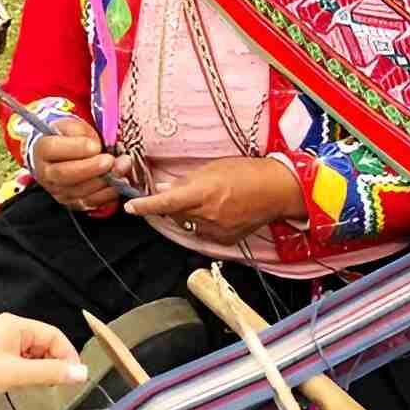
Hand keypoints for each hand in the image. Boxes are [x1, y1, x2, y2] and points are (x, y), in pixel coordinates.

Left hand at [0, 314, 86, 409]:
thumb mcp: (13, 374)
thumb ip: (49, 373)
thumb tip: (82, 373)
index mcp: (15, 325)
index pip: (54, 335)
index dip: (68, 356)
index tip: (75, 380)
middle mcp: (9, 331)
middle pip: (45, 345)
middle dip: (54, 364)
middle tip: (57, 388)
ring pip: (32, 356)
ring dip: (40, 372)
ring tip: (40, 390)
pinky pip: (18, 365)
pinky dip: (26, 376)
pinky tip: (23, 389)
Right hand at [32, 117, 132, 212]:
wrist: (65, 155)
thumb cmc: (69, 137)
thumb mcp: (73, 126)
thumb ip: (82, 133)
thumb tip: (96, 148)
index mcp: (42, 150)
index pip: (52, 150)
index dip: (75, 148)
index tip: (95, 146)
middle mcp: (46, 174)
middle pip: (64, 174)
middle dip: (91, 168)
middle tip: (110, 161)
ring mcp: (58, 191)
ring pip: (79, 191)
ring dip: (104, 181)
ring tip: (121, 168)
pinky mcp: (73, 203)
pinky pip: (91, 202)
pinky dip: (108, 194)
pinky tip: (119, 182)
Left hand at [124, 157, 305, 244]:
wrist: (278, 191)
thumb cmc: (247, 172)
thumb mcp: (213, 168)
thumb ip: (186, 182)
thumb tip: (164, 189)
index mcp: (203, 193)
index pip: (165, 203)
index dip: (145, 206)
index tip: (131, 207)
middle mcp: (207, 215)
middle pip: (174, 214)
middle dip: (173, 205)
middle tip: (188, 192)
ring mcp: (216, 230)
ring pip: (188, 224)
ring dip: (190, 214)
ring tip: (211, 200)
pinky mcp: (224, 241)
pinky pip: (203, 233)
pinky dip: (204, 224)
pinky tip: (220, 212)